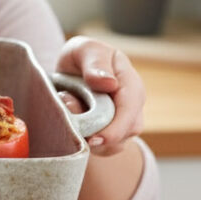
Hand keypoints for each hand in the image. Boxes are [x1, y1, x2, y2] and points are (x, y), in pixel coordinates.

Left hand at [55, 36, 144, 156]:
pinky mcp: (111, 136)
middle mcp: (132, 106)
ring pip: (113, 145)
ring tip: (68, 108)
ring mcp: (123, 123)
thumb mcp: (85, 49)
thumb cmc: (83, 56)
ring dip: (88, 137)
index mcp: (130, 83)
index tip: (95, 139)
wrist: (74, 69)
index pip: (130, 109)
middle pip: (125, 133)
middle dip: (97, 134)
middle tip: (68, 113)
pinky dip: (85, 143)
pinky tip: (73, 125)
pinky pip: (102, 150)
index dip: (115, 128)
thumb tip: (109, 83)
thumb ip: (95, 63)